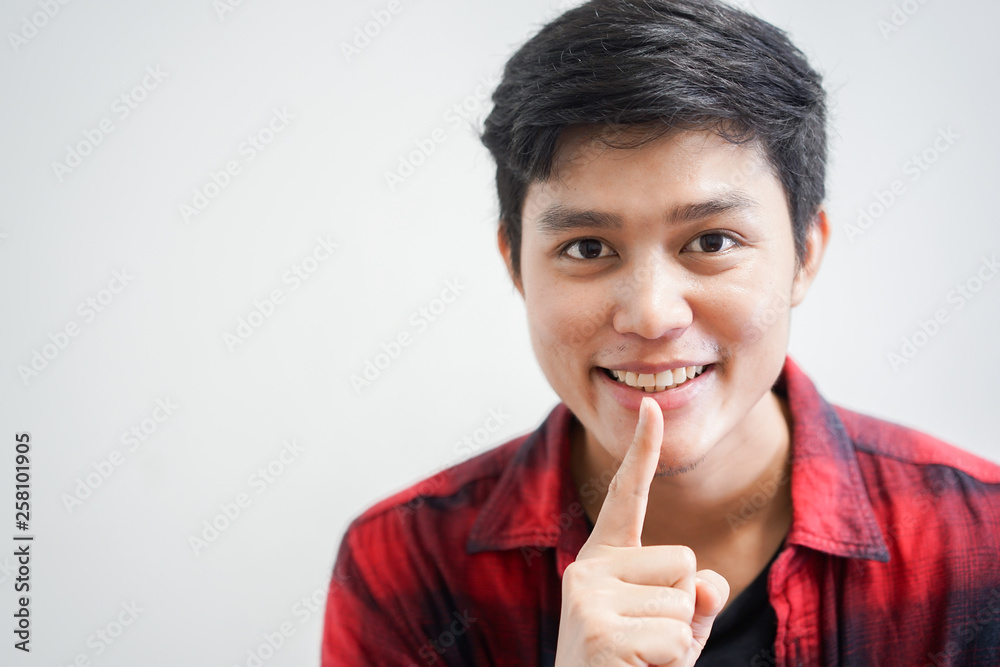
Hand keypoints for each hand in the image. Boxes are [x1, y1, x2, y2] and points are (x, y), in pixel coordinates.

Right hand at [554, 397, 729, 665]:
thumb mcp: (673, 632)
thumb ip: (695, 600)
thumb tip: (710, 583)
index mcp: (602, 561)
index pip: (626, 498)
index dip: (642, 452)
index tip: (651, 404)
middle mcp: (587, 569)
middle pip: (684, 560)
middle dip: (684, 610)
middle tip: (647, 645)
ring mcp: (587, 598)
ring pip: (685, 601)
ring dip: (678, 644)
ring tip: (641, 663)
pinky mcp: (598, 631)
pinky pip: (677, 637)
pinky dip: (672, 665)